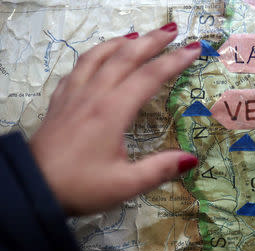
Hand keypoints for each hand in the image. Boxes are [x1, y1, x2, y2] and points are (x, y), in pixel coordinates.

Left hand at [30, 23, 199, 215]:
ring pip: (98, 56)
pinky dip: (94, 55)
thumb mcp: (125, 184)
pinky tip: (99, 57)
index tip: (194, 48)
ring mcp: (74, 95)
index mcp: (112, 111)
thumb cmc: (80, 186)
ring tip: (137, 36)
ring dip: (120, 42)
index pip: (149, 77)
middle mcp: (94, 95)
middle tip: (172, 30)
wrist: (33, 187)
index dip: (174, 61)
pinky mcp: (60, 101)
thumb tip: (191, 158)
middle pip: (125, 57)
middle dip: (151, 41)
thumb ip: (160, 169)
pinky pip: (78, 68)